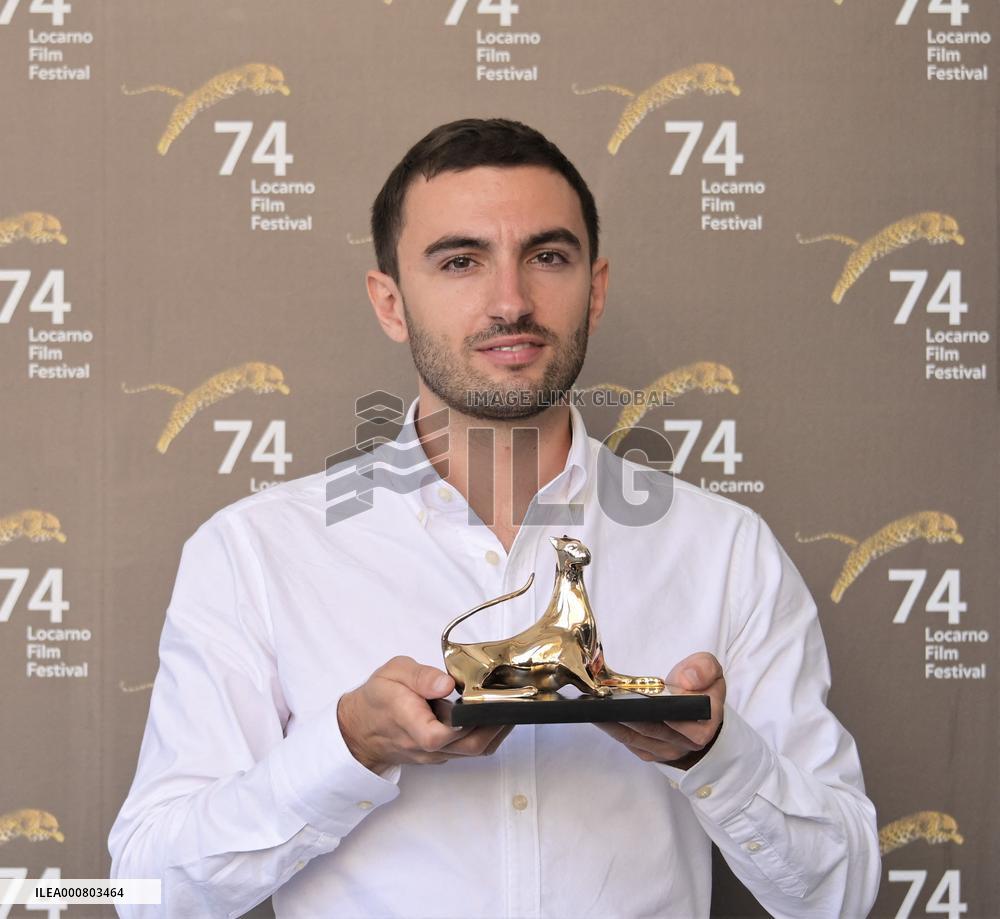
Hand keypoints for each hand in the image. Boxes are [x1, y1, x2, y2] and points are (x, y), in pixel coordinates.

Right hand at [337, 655, 512, 773]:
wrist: (360, 728)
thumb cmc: (377, 698)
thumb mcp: (393, 674)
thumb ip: (420, 677)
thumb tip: (445, 683)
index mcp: (412, 725)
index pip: (442, 734)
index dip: (468, 721)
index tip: (487, 701)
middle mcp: (427, 747)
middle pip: (470, 746)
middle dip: (498, 725)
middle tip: (515, 700)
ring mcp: (436, 754)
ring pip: (475, 750)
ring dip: (496, 730)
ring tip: (511, 704)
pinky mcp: (442, 754)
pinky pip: (469, 749)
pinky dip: (486, 733)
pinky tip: (493, 714)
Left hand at [594, 652, 725, 768]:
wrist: (700, 711)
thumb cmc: (703, 688)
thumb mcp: (711, 670)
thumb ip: (704, 669)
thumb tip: (688, 681)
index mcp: (704, 725)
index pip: (682, 724)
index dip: (660, 712)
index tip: (638, 699)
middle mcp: (684, 743)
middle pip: (650, 730)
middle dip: (626, 714)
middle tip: (602, 699)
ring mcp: (665, 750)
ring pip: (634, 737)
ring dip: (611, 721)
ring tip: (591, 704)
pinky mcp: (649, 752)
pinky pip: (627, 741)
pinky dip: (610, 727)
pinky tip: (596, 713)